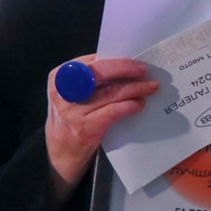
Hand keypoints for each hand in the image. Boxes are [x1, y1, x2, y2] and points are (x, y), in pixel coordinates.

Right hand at [44, 56, 158, 204]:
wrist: (61, 150)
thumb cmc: (73, 114)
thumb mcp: (73, 92)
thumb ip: (91, 78)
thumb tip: (127, 65)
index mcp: (60, 76)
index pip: (91, 62)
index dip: (116, 60)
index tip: (135, 60)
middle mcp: (64, 92)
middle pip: (100, 73)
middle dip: (126, 69)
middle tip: (145, 71)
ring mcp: (73, 111)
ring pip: (111, 92)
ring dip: (135, 88)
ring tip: (150, 87)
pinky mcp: (85, 128)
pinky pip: (113, 111)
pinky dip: (129, 106)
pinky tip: (139, 104)